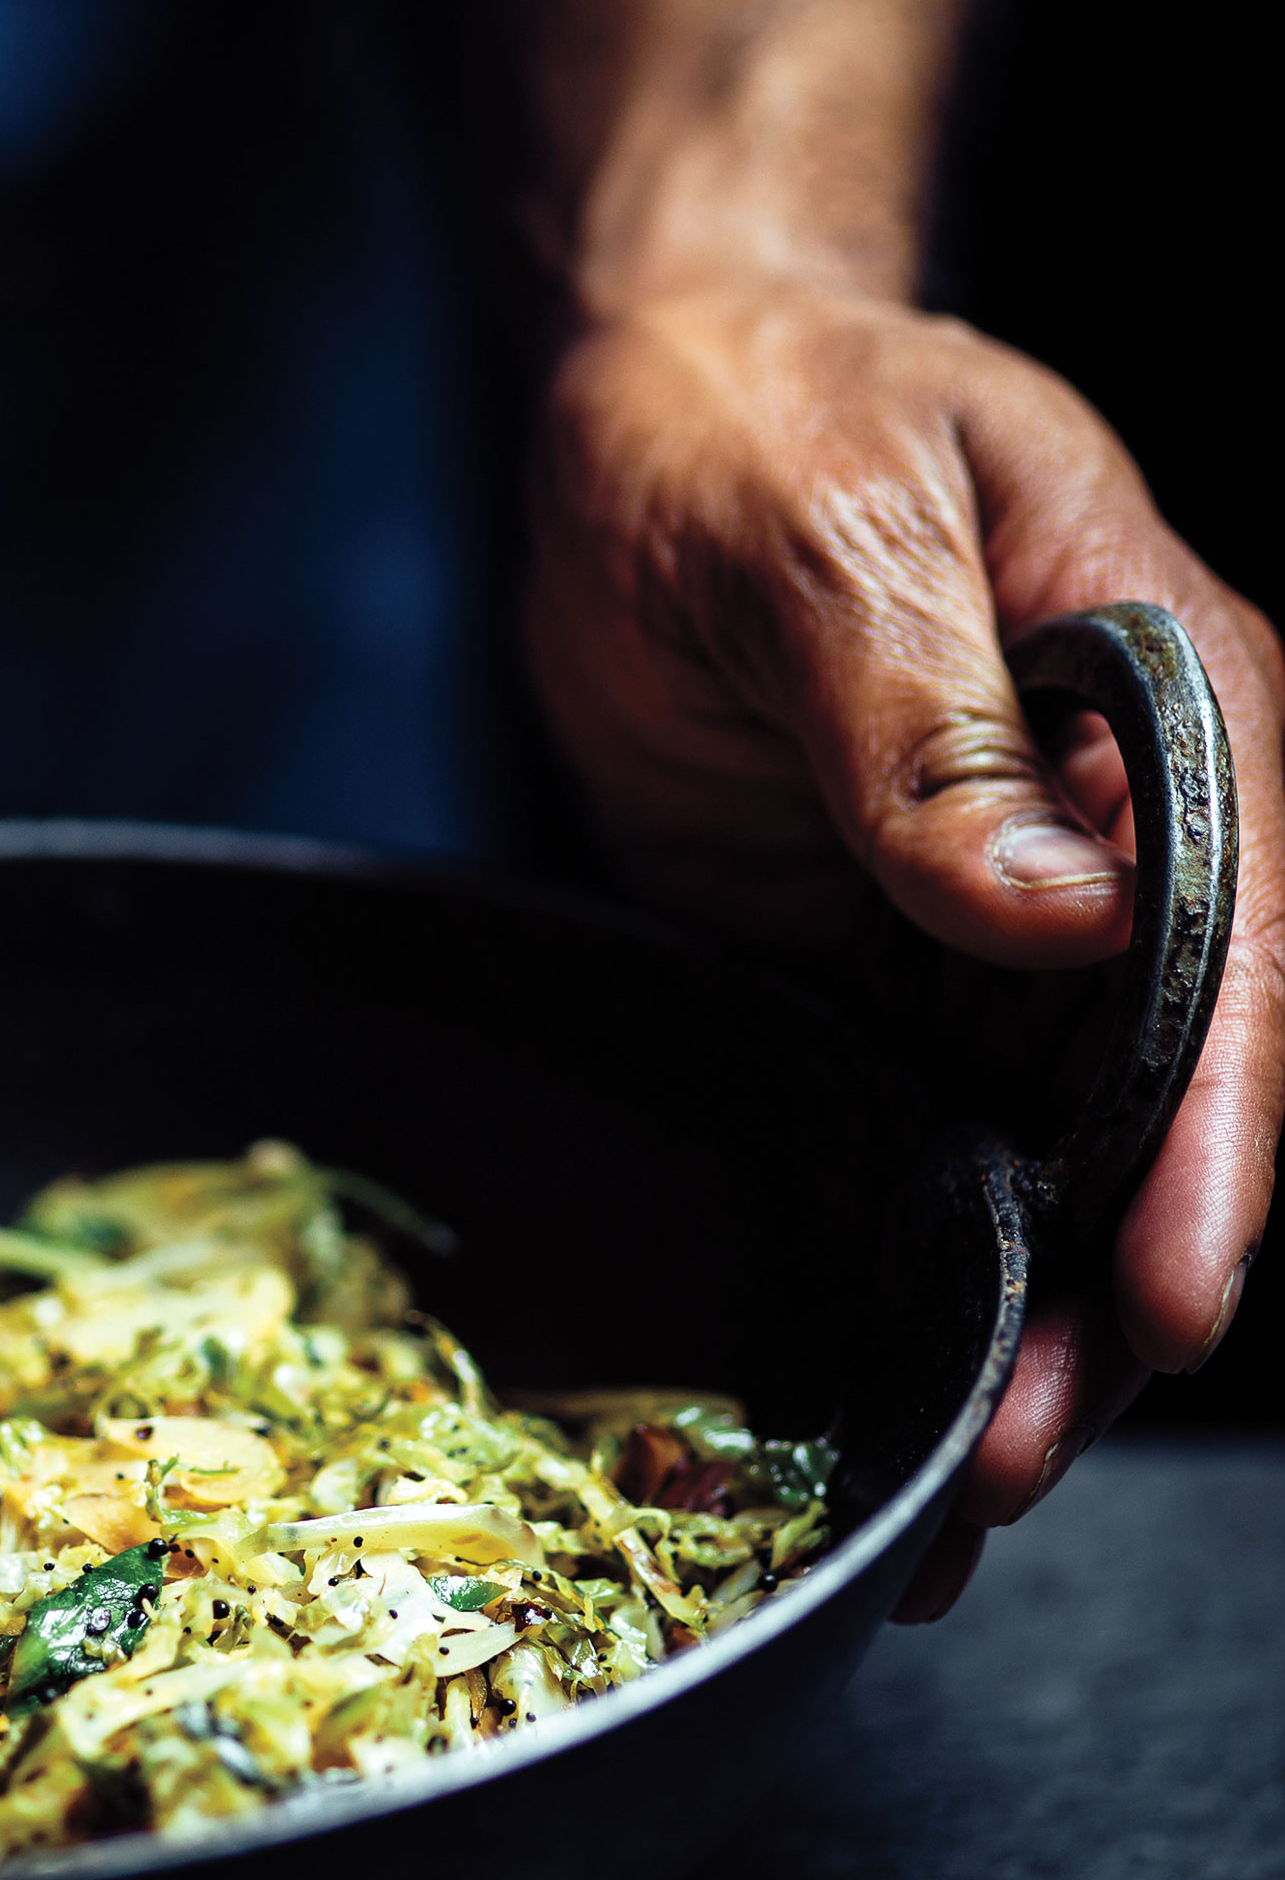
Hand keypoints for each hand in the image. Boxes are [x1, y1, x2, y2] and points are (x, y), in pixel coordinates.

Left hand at [523, 284, 1283, 1612]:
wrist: (653, 396)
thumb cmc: (756, 409)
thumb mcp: (830, 522)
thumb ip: (924, 718)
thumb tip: (1050, 907)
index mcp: (1166, 701)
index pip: (1230, 948)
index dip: (1210, 1135)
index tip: (1174, 1290)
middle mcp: (1117, 827)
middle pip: (1152, 1092)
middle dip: (1108, 1278)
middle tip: (1014, 1452)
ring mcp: (1004, 906)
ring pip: (1050, 1146)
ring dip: (1017, 1304)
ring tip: (953, 1482)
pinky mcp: (893, 955)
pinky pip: (933, 1124)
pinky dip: (924, 1250)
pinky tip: (891, 1373)